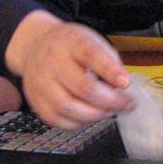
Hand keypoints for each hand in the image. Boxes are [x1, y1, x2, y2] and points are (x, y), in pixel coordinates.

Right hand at [5, 10, 133, 128]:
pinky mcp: (36, 101)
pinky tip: (89, 115)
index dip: (110, 71)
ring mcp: (41, 83)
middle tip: (127, 105)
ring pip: (70, 108)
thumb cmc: (70, 46)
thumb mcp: (92, 41)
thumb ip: (109, 61)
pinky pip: (58, 120)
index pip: (91, 55)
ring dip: (96, 115)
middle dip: (110, 101)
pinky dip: (78, 122)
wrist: (35, 46)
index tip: (126, 83)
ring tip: (110, 111)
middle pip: (83, 88)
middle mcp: (53, 62)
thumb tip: (121, 89)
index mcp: (71, 42)